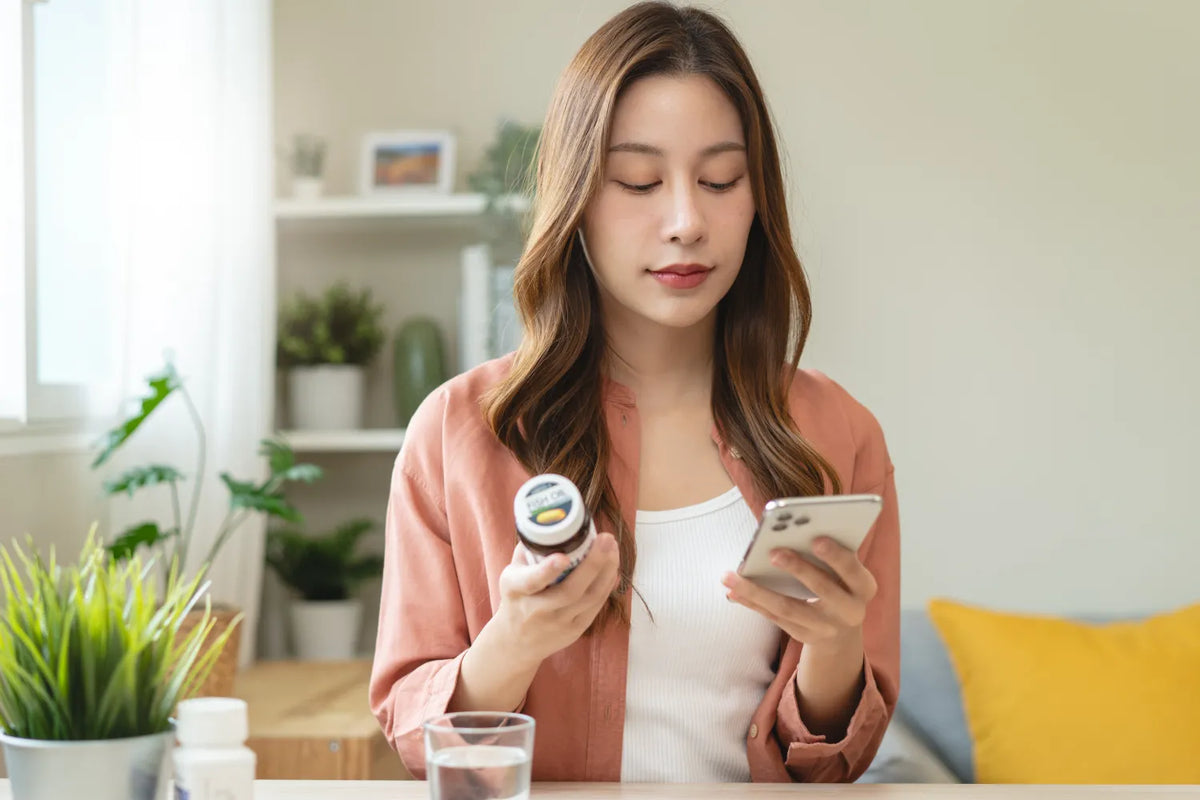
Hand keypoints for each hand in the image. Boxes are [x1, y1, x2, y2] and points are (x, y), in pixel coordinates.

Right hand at [493, 533, 620, 664]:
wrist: (515, 642)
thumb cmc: (516, 598)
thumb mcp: (511, 573)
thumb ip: (530, 549)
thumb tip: (551, 520)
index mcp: (515, 590)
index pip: (532, 581)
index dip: (548, 570)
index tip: (564, 556)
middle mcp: (536, 610)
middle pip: (570, 590)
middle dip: (593, 563)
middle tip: (606, 539)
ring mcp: (557, 623)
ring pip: (589, 598)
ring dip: (606, 571)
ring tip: (613, 548)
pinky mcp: (573, 631)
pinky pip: (595, 606)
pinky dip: (606, 586)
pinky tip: (613, 568)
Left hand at [721, 536, 876, 647]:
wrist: (841, 630)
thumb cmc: (839, 583)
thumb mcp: (845, 571)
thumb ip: (829, 552)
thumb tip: (791, 530)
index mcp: (863, 587)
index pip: (852, 571)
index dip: (836, 556)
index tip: (816, 538)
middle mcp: (849, 611)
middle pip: (822, 589)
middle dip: (798, 569)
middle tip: (773, 551)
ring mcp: (825, 628)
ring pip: (788, 608)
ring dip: (756, 590)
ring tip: (730, 575)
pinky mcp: (803, 636)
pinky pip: (774, 617)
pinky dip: (751, 602)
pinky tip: (732, 590)